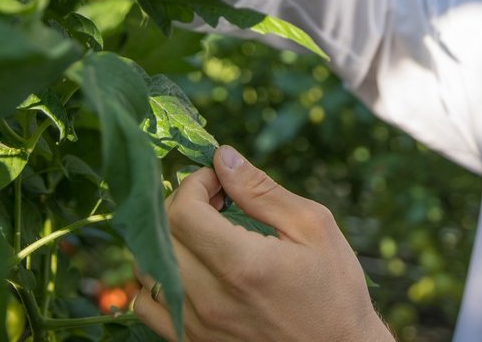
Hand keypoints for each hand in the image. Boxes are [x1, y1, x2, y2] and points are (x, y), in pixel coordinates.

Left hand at [132, 145, 393, 341]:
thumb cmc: (335, 288)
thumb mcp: (313, 227)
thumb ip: (262, 191)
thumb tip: (223, 157)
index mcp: (243, 265)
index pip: (183, 212)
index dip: (194, 184)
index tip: (217, 179)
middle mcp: (211, 299)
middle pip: (160, 235)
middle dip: (181, 203)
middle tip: (213, 200)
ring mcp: (198, 326)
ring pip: (146, 267)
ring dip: (166, 237)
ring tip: (201, 231)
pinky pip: (146, 304)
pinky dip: (156, 277)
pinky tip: (189, 266)